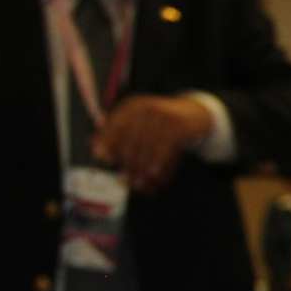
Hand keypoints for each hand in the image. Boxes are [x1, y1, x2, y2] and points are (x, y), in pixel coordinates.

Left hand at [92, 95, 211, 192]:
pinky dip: (159, 164)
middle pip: (131, 138)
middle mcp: (146, 108)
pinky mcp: (178, 125)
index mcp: (132, 106)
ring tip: (139, 184)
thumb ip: (118, 135)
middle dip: (127, 163)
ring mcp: (163, 115)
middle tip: (124, 181)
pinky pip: (165, 149)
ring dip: (143, 169)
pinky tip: (155, 175)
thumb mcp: (140, 123)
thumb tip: (97, 153)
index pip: (115, 124)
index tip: (101, 158)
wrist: (193, 113)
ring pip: (147, 148)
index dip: (106, 141)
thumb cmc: (161, 124)